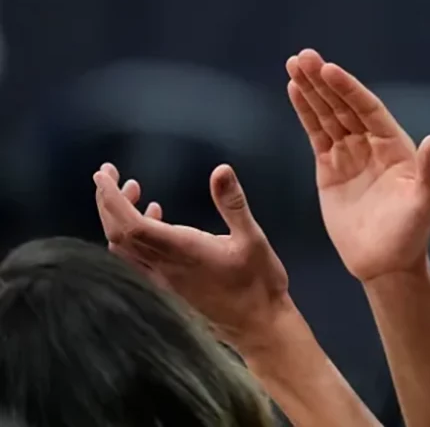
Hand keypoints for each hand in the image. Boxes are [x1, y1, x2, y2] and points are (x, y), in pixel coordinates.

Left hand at [93, 162, 289, 347]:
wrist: (258, 327)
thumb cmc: (258, 281)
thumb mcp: (252, 238)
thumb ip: (233, 203)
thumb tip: (220, 169)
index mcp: (181, 251)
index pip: (131, 224)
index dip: (112, 199)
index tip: (103, 174)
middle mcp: (162, 268)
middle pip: (118, 234)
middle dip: (108, 202)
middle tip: (111, 174)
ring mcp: (161, 281)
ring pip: (122, 249)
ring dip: (117, 218)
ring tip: (133, 191)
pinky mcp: (166, 288)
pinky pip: (133, 260)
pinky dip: (130, 235)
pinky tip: (155, 219)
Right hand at [286, 49, 429, 281]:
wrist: (386, 263)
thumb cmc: (411, 234)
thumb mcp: (426, 204)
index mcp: (396, 146)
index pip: (368, 109)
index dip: (349, 89)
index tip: (329, 69)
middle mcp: (373, 144)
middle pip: (345, 105)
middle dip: (324, 81)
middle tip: (304, 56)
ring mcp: (350, 153)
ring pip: (328, 114)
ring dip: (311, 89)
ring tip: (293, 64)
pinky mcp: (330, 168)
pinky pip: (316, 134)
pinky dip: (305, 112)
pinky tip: (294, 91)